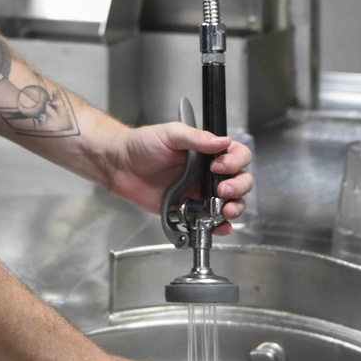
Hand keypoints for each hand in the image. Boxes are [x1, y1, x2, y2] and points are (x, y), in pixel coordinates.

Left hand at [105, 122, 252, 232]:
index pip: (236, 155)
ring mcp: (200, 193)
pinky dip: (219, 227)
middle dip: (238, 187)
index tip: (219, 166)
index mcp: (207, 151)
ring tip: (224, 210)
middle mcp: (208, 172)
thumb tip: (223, 141)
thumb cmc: (143, 144)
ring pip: (230, 203)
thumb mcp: (171, 134)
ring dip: (234, 207)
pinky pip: (210, 221)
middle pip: (240, 181)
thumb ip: (197, 138)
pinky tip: (219, 226)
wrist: (120, 165)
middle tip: (222, 190)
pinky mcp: (189, 210)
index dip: (235, 161)